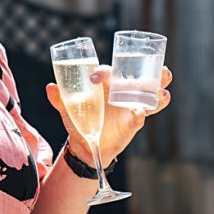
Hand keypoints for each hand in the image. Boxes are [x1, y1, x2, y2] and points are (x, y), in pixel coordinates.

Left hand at [46, 65, 171, 166]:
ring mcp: (131, 107)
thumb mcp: (67, 109)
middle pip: (143, 80)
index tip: (94, 78)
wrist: (84, 145)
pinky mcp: (132, 123)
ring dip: (159, 92)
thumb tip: (51, 87)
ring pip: (151, 97)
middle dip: (155, 73)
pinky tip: (139, 112)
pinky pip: (140, 117)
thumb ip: (59, 98)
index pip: (111, 73)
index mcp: (109, 85)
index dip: (105, 72)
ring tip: (163, 90)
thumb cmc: (79, 120)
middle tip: (160, 68)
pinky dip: (140, 114)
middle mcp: (123, 93)